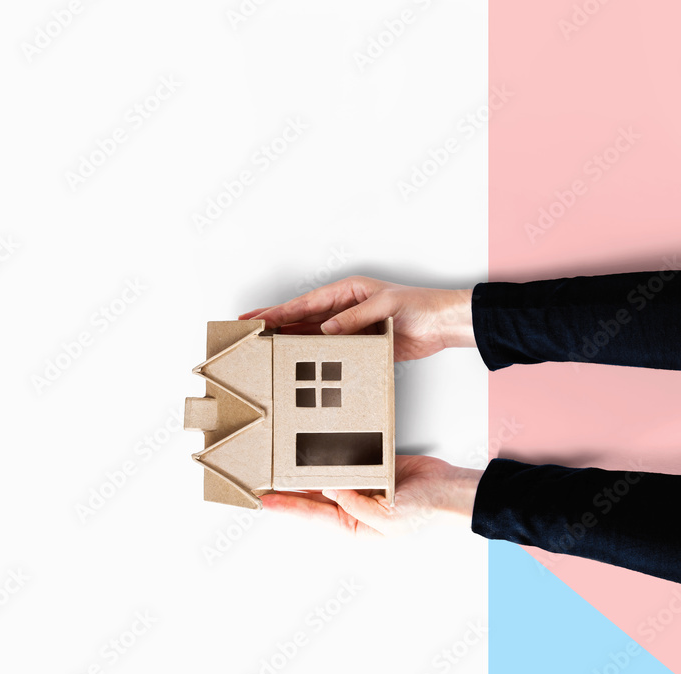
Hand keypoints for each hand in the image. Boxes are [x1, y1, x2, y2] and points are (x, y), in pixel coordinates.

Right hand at [239, 276, 475, 361]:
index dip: (279, 310)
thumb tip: (326, 330)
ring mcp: (349, 328)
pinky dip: (313, 356)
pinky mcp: (359, 345)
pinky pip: (330, 351)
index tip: (257, 317)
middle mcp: (344, 309)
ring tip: (265, 348)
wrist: (444, 325)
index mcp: (347, 291)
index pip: (305, 303)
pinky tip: (298, 362)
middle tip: (248, 329)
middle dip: (275, 323)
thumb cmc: (421, 306)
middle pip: (302, 318)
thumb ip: (354, 319)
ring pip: (311, 335)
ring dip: (290, 341)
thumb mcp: (386, 307)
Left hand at [261, 455, 482, 537]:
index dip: (287, 507)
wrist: (447, 487)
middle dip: (287, 490)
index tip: (264, 501)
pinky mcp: (365, 467)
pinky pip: (340, 460)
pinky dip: (324, 456)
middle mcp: (350, 507)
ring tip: (278, 464)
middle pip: (311, 497)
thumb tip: (331, 491)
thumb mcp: (388, 519)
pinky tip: (307, 449)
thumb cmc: (424, 510)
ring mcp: (357, 486)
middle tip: (261, 481)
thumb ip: (358, 507)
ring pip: (322, 478)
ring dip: (302, 472)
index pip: (312, 515)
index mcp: (353, 525)